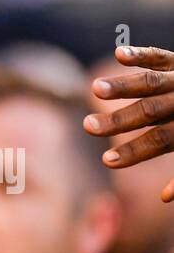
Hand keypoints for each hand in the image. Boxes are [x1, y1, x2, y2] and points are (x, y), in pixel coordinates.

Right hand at [86, 45, 173, 200]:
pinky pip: (159, 56)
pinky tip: (119, 54)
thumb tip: (164, 198)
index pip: (159, 141)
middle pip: (150, 111)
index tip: (106, 161)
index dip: (134, 152)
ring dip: (122, 85)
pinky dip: (141, 54)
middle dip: (119, 120)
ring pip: (151, 82)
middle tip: (88, 127)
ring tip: (94, 88)